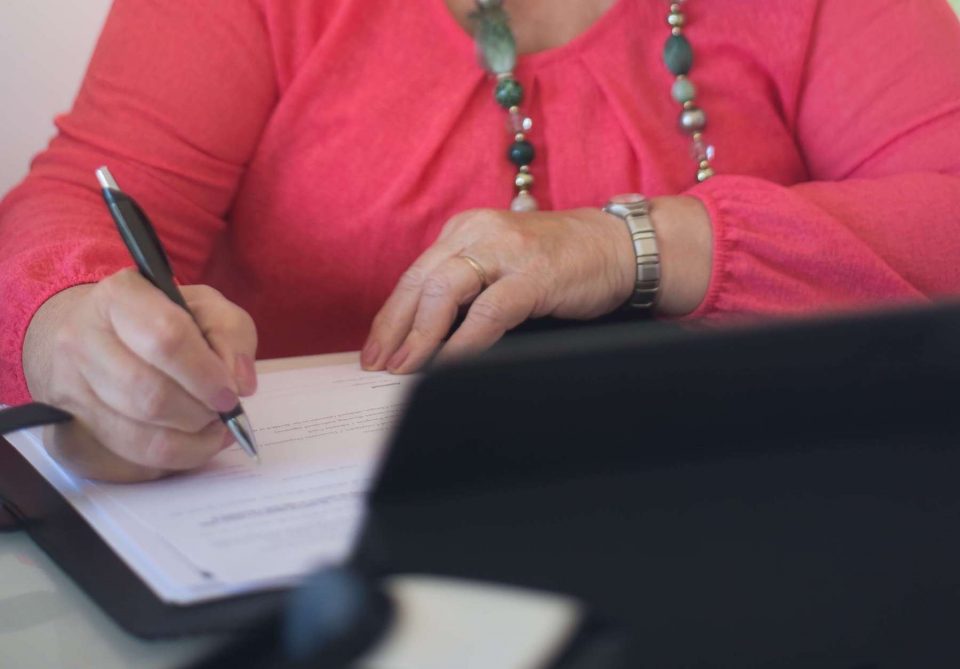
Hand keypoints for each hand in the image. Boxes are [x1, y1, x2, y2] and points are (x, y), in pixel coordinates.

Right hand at [22, 269, 257, 481]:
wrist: (98, 334)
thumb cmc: (162, 320)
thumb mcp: (206, 308)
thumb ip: (232, 334)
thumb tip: (240, 383)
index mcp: (120, 297)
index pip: (166, 339)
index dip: (206, 375)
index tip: (231, 393)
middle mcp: (82, 339)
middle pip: (149, 394)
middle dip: (199, 413)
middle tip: (222, 412)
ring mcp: (70, 386)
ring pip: (137, 433)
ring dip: (189, 439)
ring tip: (211, 427)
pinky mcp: (72, 426)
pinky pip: (127, 458)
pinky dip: (171, 456)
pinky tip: (191, 442)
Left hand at [362, 197, 711, 373]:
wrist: (619, 247)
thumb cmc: (560, 262)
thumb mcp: (501, 264)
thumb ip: (467, 287)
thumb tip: (424, 335)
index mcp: (465, 230)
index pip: (415, 276)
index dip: (391, 316)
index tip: (375, 349)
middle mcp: (479, 232)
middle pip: (420, 282)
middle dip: (394, 328)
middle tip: (378, 365)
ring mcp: (506, 251)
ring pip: (445, 291)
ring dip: (420, 335)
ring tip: (405, 367)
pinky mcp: (533, 273)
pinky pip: (488, 311)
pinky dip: (464, 341)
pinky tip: (449, 363)